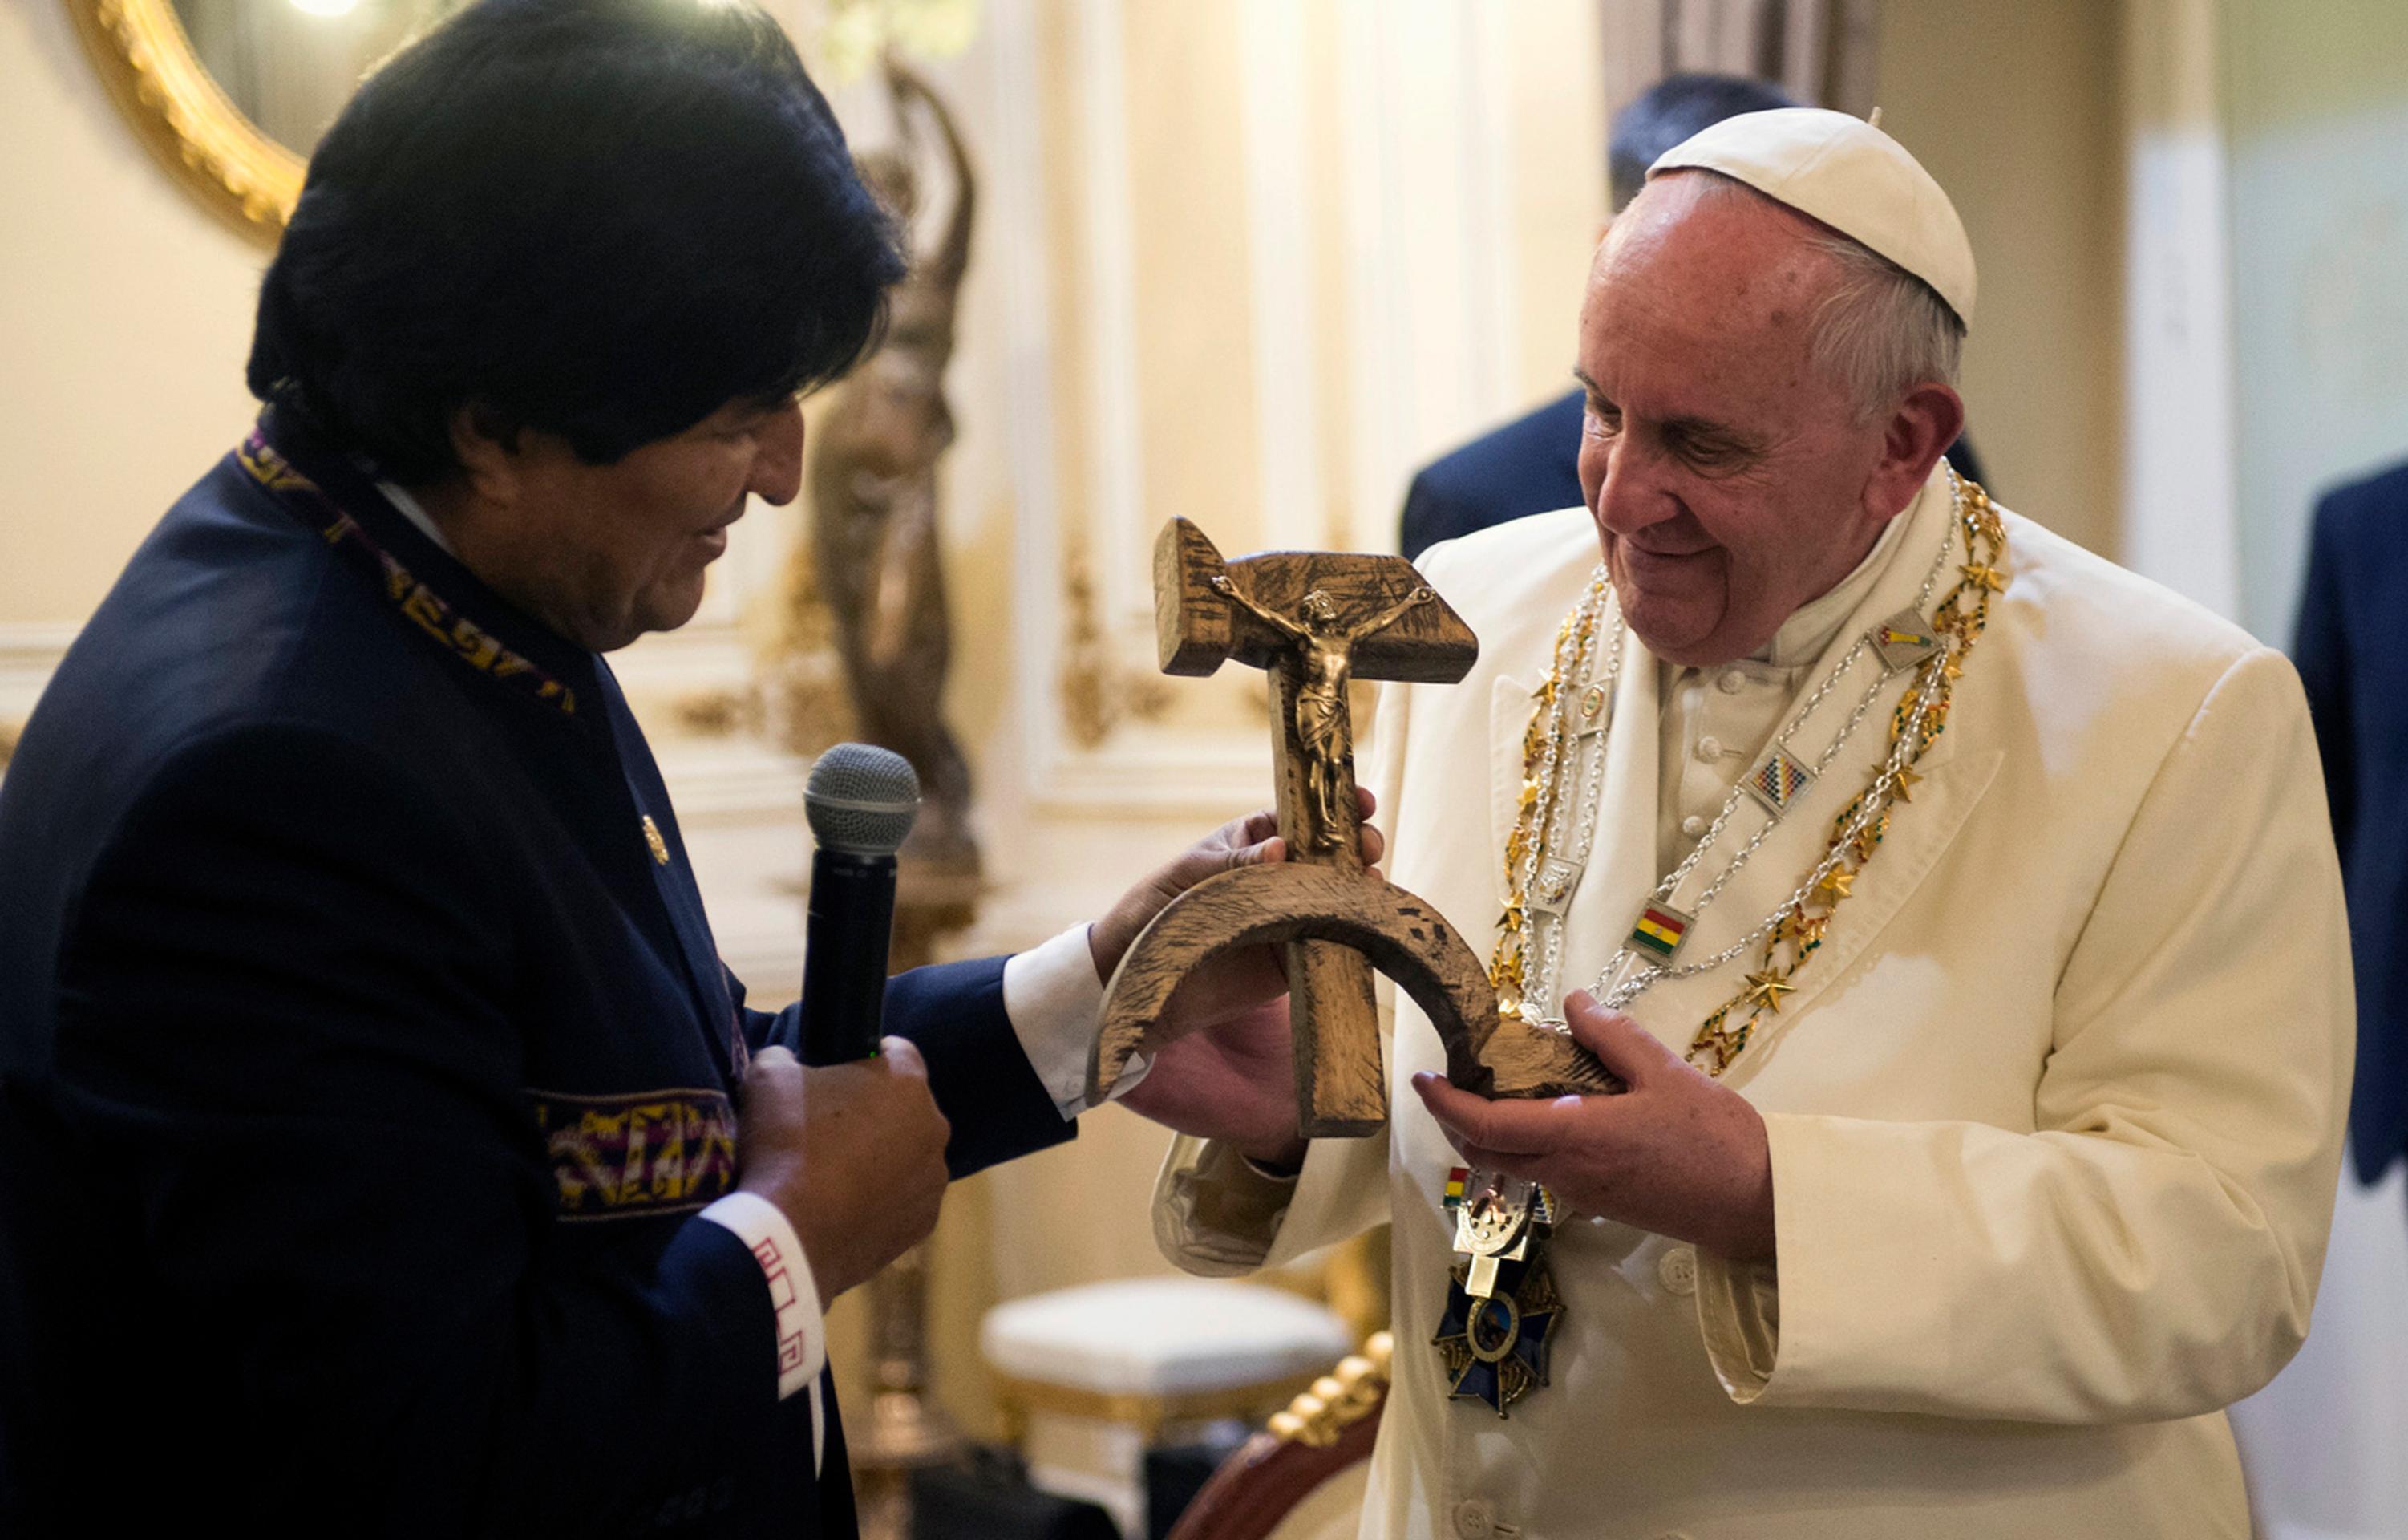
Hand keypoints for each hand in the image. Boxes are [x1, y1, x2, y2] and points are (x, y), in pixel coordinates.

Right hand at [735, 1040, 951, 1300]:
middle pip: (906, 1108)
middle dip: (876, 1112)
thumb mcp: (769, 1076)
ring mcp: (933, 1179)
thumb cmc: (784, 1144)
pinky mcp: (924, 1223)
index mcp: (907, 1082)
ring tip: (836, 1175)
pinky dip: (883, 1200)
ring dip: (883, 1158)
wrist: (788, 1235)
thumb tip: (789, 1062)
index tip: (839, 1073)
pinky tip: (846, 1208)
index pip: (898, 1052)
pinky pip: (904, 1200)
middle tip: (831, 1129)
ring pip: (909, 1156)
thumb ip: (786, 1057)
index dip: (867, 1058)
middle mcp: (934, 1127)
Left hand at [1096, 793, 1385, 1169]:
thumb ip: (1238, 864)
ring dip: (1360, 887)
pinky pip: (1329, 944)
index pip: (1304, 818)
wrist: (1139, 975)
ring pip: (1337, 898)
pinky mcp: (1292, 961)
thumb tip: (1283, 849)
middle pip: (1331, 857)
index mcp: (1256, 841)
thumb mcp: (1192, 874)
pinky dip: (1349, 933)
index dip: (1336, 807)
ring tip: (1368, 881)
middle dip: (1357, 846)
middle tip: (1368, 845)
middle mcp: (1281, 877)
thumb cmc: (1157, 906)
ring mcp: (1290, 918)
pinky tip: (1362, 922)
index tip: (1362, 800)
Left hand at [1410, 992, 1775, 1261]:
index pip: (1486, 1127)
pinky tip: (1554, 1109)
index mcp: (1574, 1138)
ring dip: (1494, 1131)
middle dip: (1458, 1121)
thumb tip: (1572, 1002)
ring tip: (1504, 1084)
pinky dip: (1529, 1141)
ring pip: (1514, 1164)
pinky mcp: (1601, 1202)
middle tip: (1455, 1079)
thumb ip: (1611, 1036)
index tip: (1422, 1079)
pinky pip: (1545, 1170)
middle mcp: (1566, 1173)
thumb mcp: (1664, 1071)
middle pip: (1486, 1153)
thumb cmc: (1714, 1137)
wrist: (1755, 1204)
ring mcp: (1581, 1193)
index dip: (1445, 1105)